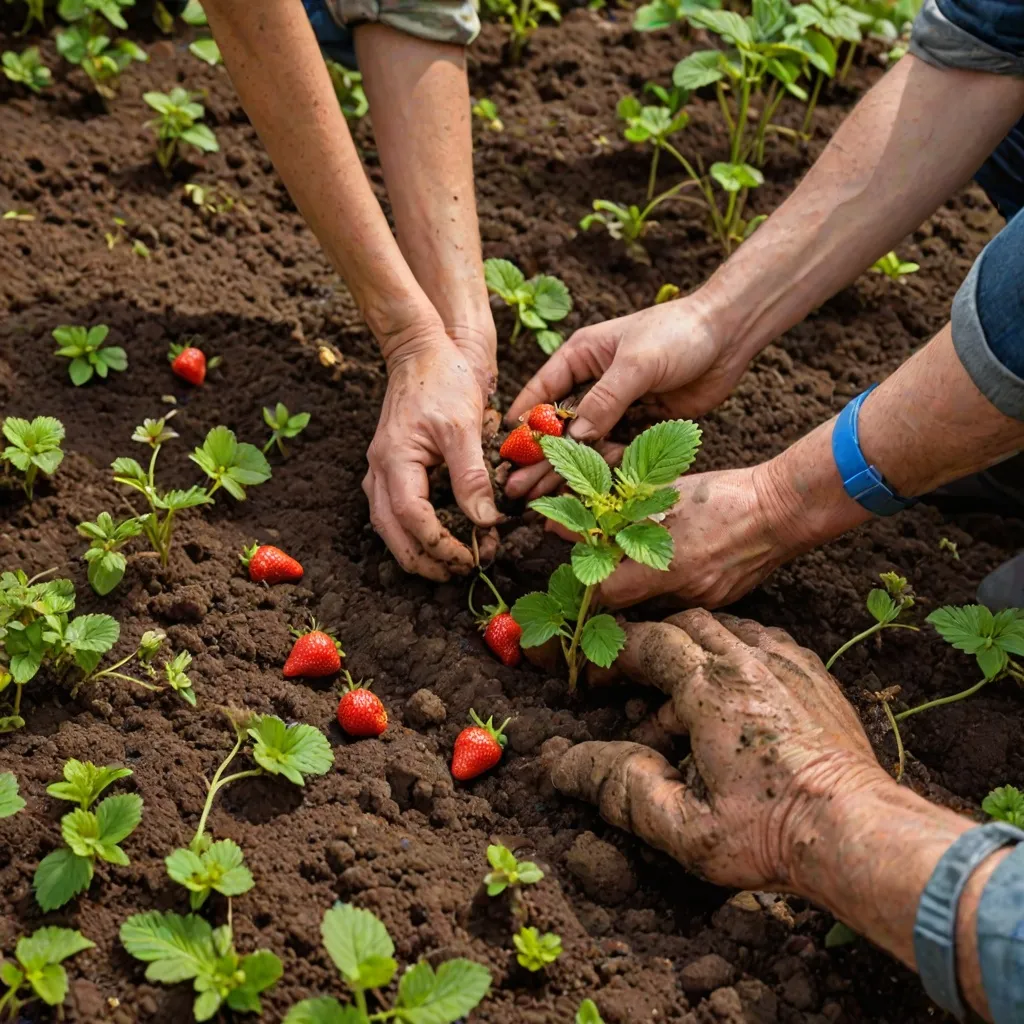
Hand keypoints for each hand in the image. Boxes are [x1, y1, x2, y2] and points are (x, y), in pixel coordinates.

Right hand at [364, 328, 499, 580]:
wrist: (421, 351)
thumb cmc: (443, 380)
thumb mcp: (464, 426)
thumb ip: (472, 476)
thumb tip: (485, 521)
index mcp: (394, 459)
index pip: (411, 518)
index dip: (440, 544)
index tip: (471, 557)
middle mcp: (380, 470)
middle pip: (392, 533)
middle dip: (426, 560)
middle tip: (462, 572)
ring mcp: (381, 471)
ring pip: (389, 528)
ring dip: (419, 551)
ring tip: (453, 564)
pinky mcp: (392, 470)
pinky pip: (395, 513)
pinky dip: (416, 533)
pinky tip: (442, 539)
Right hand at [505, 299, 742, 498]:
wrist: (729, 335)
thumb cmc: (678, 334)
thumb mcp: (636, 363)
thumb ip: (605, 400)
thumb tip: (576, 437)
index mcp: (582, 357)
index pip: (542, 393)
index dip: (523, 424)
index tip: (504, 453)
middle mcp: (593, 383)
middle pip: (559, 427)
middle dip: (537, 458)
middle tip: (514, 488)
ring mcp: (616, 406)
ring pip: (583, 445)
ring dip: (562, 472)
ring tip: (535, 500)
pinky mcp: (641, 424)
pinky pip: (614, 452)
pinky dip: (598, 472)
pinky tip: (580, 493)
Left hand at [527, 466, 796, 608]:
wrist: (782, 511)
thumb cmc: (722, 495)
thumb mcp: (664, 494)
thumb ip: (617, 513)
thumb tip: (569, 523)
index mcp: (666, 565)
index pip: (605, 592)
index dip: (588, 577)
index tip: (584, 560)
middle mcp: (682, 593)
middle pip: (626, 605)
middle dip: (611, 584)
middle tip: (607, 559)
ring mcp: (703, 603)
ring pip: (652, 606)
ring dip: (640, 586)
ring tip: (643, 556)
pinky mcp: (719, 603)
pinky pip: (679, 602)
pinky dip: (668, 586)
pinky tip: (676, 560)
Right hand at [552, 611, 888, 890]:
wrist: (858, 833)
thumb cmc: (772, 834)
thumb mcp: (683, 826)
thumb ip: (621, 788)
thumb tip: (565, 765)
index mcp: (711, 689)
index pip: (649, 642)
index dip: (614, 653)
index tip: (594, 675)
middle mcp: (749, 662)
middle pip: (686, 625)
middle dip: (651, 645)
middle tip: (630, 682)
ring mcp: (787, 665)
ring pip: (727, 627)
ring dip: (694, 649)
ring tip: (679, 697)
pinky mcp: (814, 677)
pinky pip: (765, 642)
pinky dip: (736, 654)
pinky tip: (731, 693)